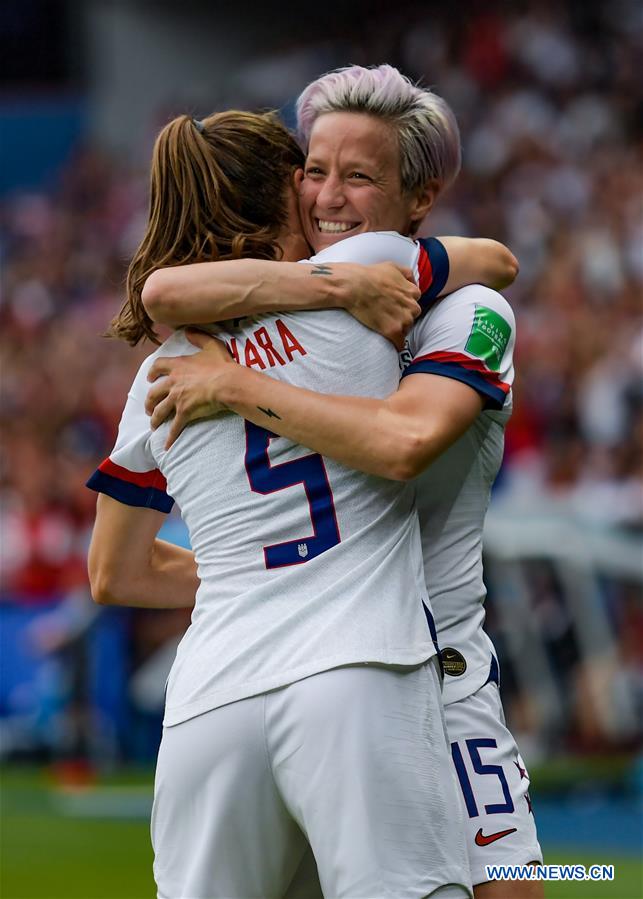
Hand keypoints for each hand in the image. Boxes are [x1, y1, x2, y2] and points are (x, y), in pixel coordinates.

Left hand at [146, 329, 235, 448]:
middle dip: (149, 401)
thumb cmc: (222, 365)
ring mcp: (177, 398)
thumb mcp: (211, 345)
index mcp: (178, 366)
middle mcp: (173, 383)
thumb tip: (188, 330)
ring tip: (154, 424)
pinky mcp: (184, 412)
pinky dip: (169, 437)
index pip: (158, 367)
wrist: (228, 383)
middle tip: (149, 407)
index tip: (149, 379)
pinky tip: (166, 446)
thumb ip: (198, 336)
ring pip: (159, 410)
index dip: (152, 373)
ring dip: (155, 418)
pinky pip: (174, 427)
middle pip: (153, 393)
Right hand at [342, 262, 420, 349]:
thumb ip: (407, 274)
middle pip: (412, 317)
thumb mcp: (393, 266)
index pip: (414, 303)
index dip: (404, 305)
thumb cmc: (371, 275)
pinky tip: (390, 343)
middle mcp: (412, 307)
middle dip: (402, 317)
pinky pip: (400, 344)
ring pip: (406, 330)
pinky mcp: (393, 331)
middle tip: (388, 316)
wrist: (355, 287)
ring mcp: (403, 320)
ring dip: (397, 329)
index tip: (395, 307)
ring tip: (383, 325)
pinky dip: (396, 344)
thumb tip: (413, 282)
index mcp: (413, 292)